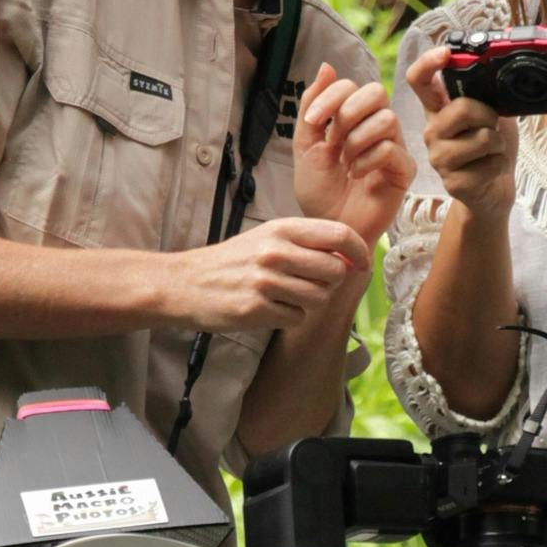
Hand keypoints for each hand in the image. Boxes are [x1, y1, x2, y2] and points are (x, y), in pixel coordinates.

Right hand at [166, 216, 371, 333]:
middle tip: (308, 282)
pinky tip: (269, 307)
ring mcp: (266, 281)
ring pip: (320, 297)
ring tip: (284, 294)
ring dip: (309, 301)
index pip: (340, 235)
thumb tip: (353, 254)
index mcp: (282, 229)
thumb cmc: (234, 261)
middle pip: (336, 271)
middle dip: (330, 281)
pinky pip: (297, 317)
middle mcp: (276, 252)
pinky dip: (289, 316)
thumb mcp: (268, 237)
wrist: (185, 283)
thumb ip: (307, 241)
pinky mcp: (256, 309)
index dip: (360, 251)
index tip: (361, 263)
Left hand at [294, 62, 414, 245]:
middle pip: (376, 91)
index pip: (351, 85)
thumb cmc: (319, 191)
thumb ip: (312, 106)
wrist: (327, 227)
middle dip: (349, 113)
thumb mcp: (305, 145)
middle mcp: (376, 127)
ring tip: (345, 163)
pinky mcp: (403, 170)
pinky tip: (356, 176)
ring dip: (356, 141)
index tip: (314, 121)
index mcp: (352, 117)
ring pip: (386, 119)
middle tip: (334, 140)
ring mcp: (393, 147)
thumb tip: (327, 66)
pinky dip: (367, 161)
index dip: (331, 96)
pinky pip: (392, 149)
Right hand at [405, 44, 517, 218]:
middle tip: (493, 126)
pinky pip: (490, 164)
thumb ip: (488, 95)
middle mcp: (432, 131)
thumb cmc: (491, 148)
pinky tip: (489, 170)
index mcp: (438, 109)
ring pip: (482, 138)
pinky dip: (500, 165)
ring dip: (499, 143)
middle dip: (490, 115)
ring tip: (492, 151)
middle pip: (462, 108)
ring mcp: (439, 158)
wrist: (493, 190)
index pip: (420, 80)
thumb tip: (501, 73)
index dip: (428, 63)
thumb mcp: (492, 114)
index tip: (445, 53)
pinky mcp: (452, 182)